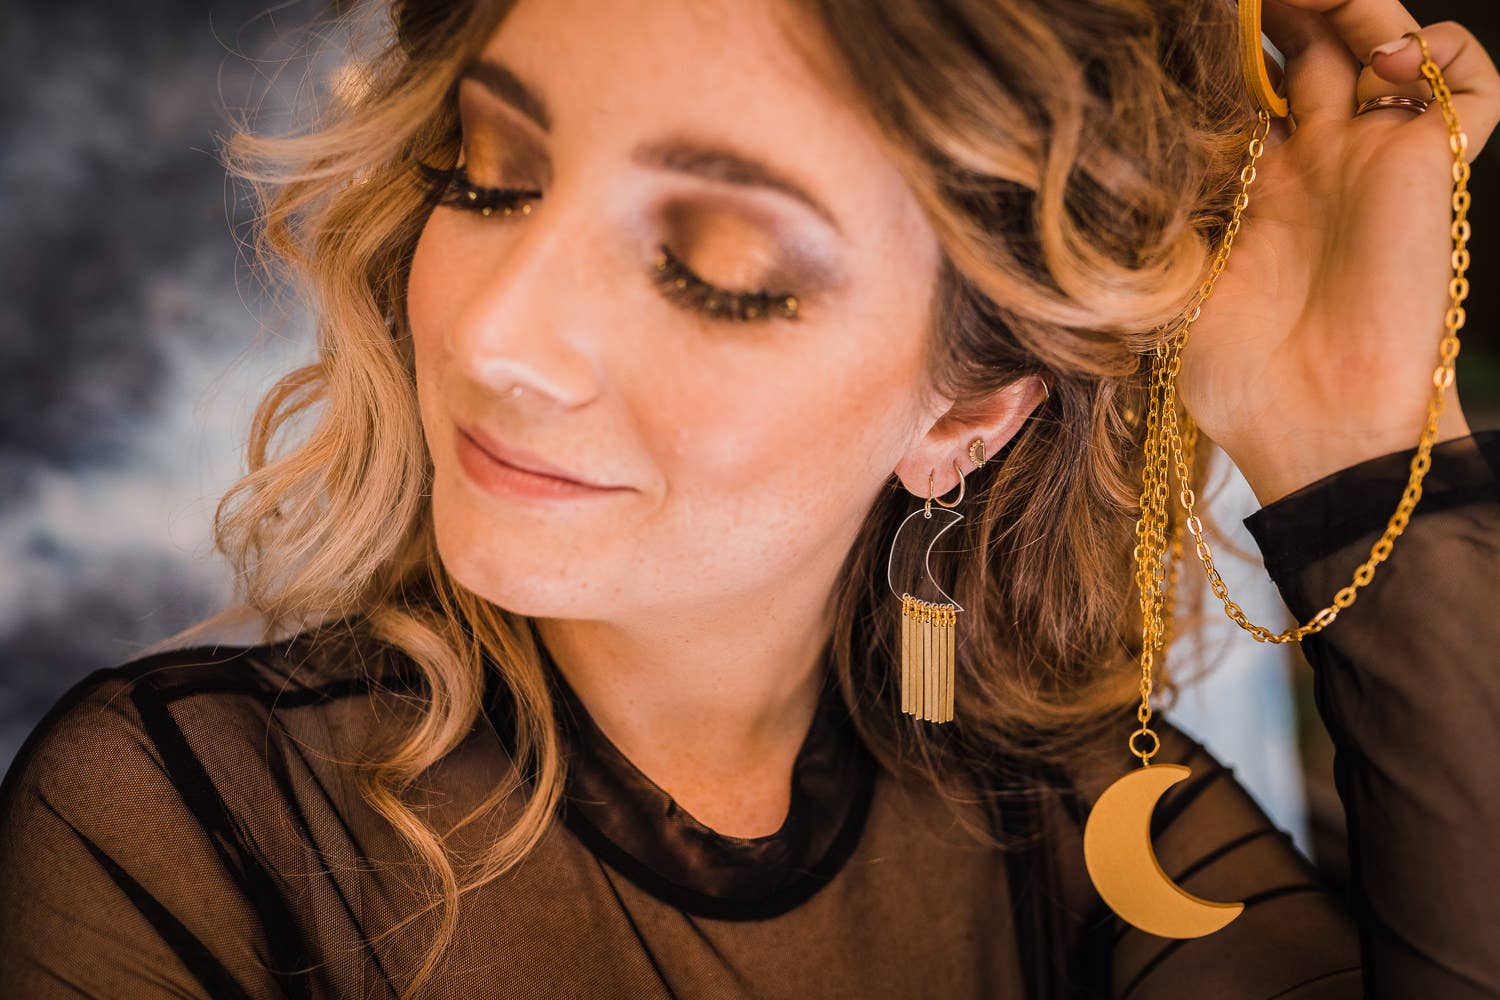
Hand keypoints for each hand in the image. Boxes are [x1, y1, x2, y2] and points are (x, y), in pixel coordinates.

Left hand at [1174, 0, 1499, 506]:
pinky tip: (1390, 61)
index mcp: (1244, 183)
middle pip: (1309, 42)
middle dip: (1284, 8)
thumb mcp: (1161, 282)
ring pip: (1382, 39)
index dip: (1220, 47)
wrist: (1314, 424)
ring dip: (1354, 4)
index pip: (1240, 83)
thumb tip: (1095, 137)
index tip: (1176, 27)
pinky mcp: (1431, 165)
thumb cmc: (1234, 373)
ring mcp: (1371, 156)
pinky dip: (1445, 50)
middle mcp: (1311, 159)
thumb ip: (1146, 209)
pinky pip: (1473, 86)